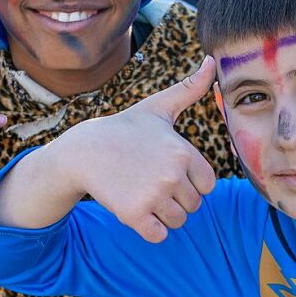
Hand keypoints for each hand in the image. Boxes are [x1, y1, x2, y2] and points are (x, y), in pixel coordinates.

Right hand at [44, 57, 218, 242]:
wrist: (84, 151)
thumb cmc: (125, 129)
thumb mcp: (158, 107)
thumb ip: (190, 89)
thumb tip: (211, 61)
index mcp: (184, 152)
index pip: (208, 185)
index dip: (190, 181)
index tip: (168, 169)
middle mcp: (172, 175)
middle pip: (193, 205)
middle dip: (176, 198)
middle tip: (151, 181)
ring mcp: (153, 196)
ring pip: (178, 221)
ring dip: (163, 214)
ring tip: (143, 192)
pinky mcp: (134, 215)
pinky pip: (159, 236)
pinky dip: (150, 228)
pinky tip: (136, 209)